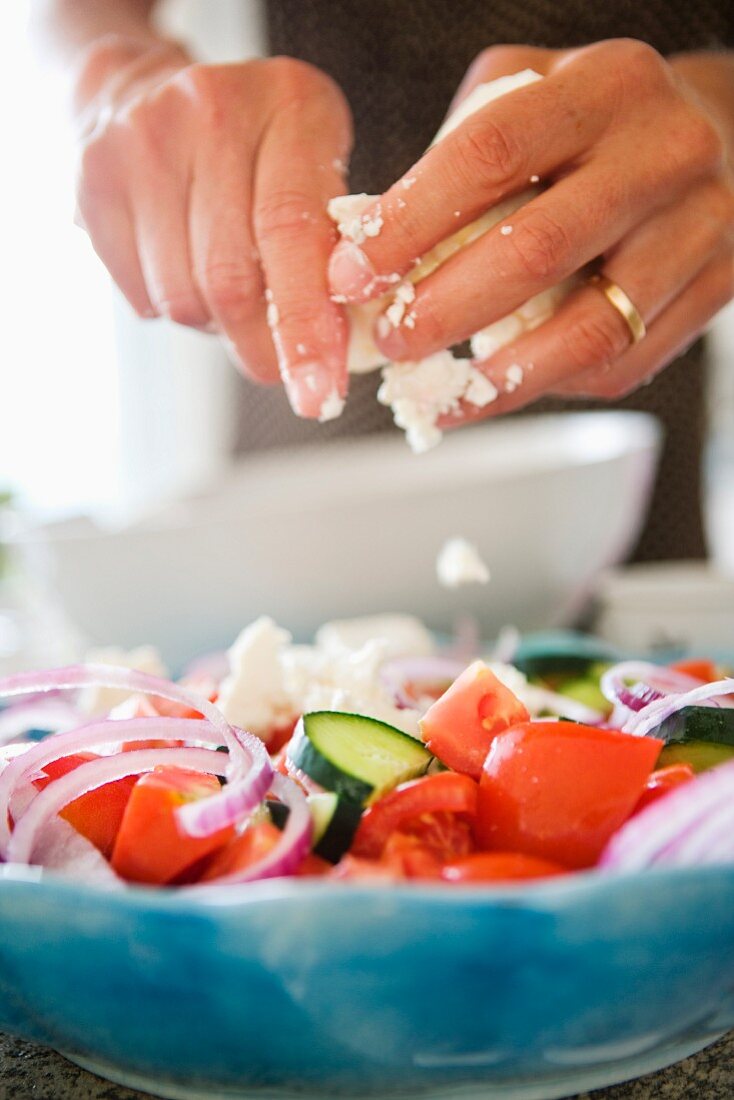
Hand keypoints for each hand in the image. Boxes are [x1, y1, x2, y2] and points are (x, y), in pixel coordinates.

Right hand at [74, 40, 351, 415]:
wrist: (148, 94)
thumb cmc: (260, 151)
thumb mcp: (320, 169)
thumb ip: (336, 247)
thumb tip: (343, 352)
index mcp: (289, 105)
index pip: (292, 235)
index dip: (305, 326)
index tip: (318, 393)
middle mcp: (210, 111)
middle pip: (231, 279)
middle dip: (262, 348)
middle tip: (283, 372)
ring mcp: (142, 141)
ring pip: (184, 296)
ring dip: (216, 326)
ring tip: (231, 294)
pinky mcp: (95, 180)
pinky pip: (142, 294)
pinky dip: (172, 309)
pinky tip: (185, 270)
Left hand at [327, 40, 733, 418]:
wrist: (724, 140)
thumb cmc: (597, 128)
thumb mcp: (532, 97)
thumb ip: (459, 156)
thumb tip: (370, 249)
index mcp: (604, 87)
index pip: (490, 152)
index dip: (411, 221)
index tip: (354, 273)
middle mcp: (661, 153)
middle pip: (535, 250)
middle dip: (444, 310)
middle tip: (394, 340)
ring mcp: (699, 226)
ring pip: (586, 330)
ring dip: (497, 376)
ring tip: (440, 392)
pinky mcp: (715, 289)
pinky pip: (620, 364)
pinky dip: (549, 385)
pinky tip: (503, 386)